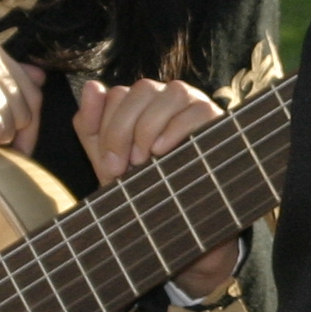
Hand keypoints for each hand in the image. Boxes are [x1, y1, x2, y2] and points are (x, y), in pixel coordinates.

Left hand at [74, 77, 240, 294]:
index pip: (119, 94)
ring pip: (172, 92)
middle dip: (124, 128)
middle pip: (142, 90)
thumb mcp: (108, 162)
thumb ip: (91, 127)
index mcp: (141, 103)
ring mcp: (196, 106)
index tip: (110, 166)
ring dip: (150, 126)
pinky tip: (163, 152)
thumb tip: (93, 86)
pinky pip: (199, 110)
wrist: (176, 226)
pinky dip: (178, 128)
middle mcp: (169, 98)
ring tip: (144, 160)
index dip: (108, 128)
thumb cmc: (141, 189)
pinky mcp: (219, 121)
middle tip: (122, 167)